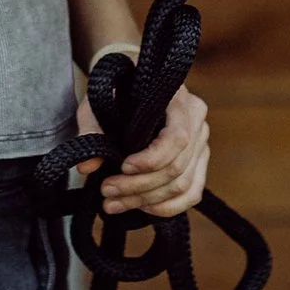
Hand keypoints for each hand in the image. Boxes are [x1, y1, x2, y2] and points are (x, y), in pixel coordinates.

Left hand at [77, 81, 209, 218]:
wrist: (129, 81)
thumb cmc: (116, 89)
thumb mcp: (99, 100)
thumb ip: (91, 128)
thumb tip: (88, 166)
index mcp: (178, 98)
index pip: (177, 138)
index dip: (151, 160)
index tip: (123, 167)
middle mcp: (196, 120)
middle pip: (177, 167)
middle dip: (139, 186)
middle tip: (107, 191)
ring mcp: (201, 142)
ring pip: (182, 184)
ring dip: (147, 200)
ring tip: (114, 203)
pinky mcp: (198, 163)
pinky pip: (192, 193)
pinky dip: (167, 207)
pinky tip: (142, 208)